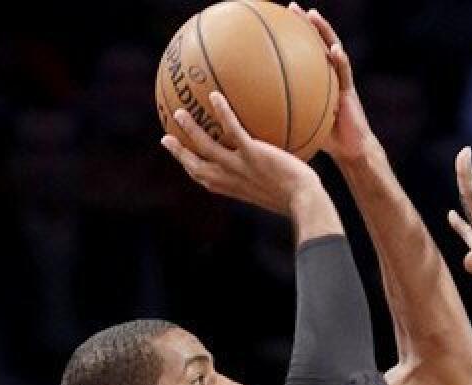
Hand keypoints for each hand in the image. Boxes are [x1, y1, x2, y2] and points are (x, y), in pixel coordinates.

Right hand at [160, 91, 328, 218]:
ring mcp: (240, 167)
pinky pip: (233, 130)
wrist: (306, 202)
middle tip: (165, 138)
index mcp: (236, 189)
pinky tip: (216, 96)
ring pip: (206, 147)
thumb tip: (281, 166)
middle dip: (179, 154)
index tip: (184, 161)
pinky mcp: (253, 155)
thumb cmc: (301, 200)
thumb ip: (273, 178)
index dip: (192, 170)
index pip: (208, 181)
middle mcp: (232, 180)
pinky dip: (223, 113)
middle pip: (196, 166)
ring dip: (191, 130)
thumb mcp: (282, 192)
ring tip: (179, 112)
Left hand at [289, 3, 374, 162]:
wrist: (350, 149)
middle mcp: (327, 76)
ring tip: (314, 15)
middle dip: (305, 24)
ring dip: (324, 30)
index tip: (275, 23)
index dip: (291, 38)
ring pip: (332, 48)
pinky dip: (342, 60)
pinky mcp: (350, 90)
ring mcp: (339, 80)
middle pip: (316, 43)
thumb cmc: (325, 139)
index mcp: (315, 81)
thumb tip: (252, 119)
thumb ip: (282, 116)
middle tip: (291, 7)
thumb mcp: (298, 124)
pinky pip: (345, 72)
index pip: (302, 54)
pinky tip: (336, 51)